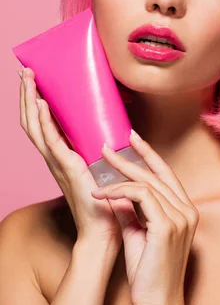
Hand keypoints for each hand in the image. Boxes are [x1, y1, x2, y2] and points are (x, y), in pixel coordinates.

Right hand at [19, 67, 122, 247]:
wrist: (102, 232)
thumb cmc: (104, 203)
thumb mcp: (99, 169)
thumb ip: (98, 152)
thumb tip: (110, 131)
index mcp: (59, 158)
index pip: (40, 125)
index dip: (34, 103)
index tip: (33, 81)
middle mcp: (53, 158)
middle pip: (32, 121)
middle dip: (27, 95)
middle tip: (25, 72)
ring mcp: (57, 164)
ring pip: (35, 127)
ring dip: (31, 100)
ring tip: (28, 78)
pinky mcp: (67, 169)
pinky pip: (51, 142)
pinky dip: (44, 121)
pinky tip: (42, 104)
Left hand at [91, 131, 199, 304]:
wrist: (157, 304)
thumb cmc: (149, 273)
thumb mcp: (138, 233)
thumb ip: (132, 211)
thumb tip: (117, 191)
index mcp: (185, 211)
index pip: (166, 174)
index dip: (149, 154)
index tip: (132, 138)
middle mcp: (187, 210)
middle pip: (156, 174)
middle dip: (129, 157)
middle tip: (105, 147)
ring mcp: (181, 217)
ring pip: (146, 184)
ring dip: (118, 176)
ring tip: (96, 170)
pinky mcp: (167, 226)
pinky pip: (140, 197)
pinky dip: (118, 192)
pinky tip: (101, 194)